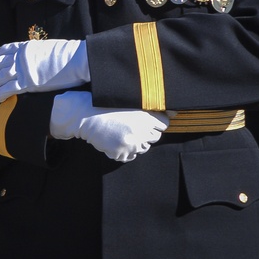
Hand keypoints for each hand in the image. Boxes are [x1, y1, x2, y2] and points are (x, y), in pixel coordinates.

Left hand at [0, 39, 88, 101]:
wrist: (77, 59)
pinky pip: (8, 89)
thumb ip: (37, 52)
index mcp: (26, 46)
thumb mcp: (48, 48)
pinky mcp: (28, 82)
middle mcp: (21, 57)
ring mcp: (23, 69)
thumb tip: (36, 55)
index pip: (5, 49)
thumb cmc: (67, 54)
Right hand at [50, 91, 168, 161]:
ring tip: (120, 132)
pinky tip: (114, 141)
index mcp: (144, 115)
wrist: (84, 115)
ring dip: (135, 143)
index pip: (163, 124)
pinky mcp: (121, 153)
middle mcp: (141, 130)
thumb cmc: (106, 106)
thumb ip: (150, 108)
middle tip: (130, 126)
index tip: (146, 120)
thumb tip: (174, 113)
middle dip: (146, 133)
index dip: (155, 122)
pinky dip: (123, 152)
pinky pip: (129, 156)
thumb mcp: (129, 102)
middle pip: (155, 137)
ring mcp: (131, 143)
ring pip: (143, 148)